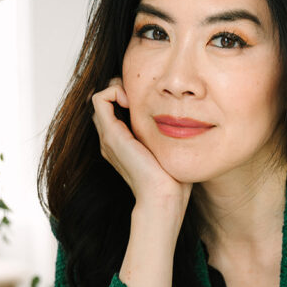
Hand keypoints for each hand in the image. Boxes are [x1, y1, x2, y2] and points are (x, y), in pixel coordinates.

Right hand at [91, 79, 191, 214]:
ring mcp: (108, 137)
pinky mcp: (111, 135)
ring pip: (100, 98)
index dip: (128, 96)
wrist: (163, 198)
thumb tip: (186, 124)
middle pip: (106, 102)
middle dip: (122, 89)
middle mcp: (111, 140)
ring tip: (137, 99)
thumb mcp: (169, 151)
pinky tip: (134, 101)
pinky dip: (114, 90)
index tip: (149, 102)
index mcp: (122, 143)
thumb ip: (168, 137)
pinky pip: (100, 99)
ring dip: (117, 88)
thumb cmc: (172, 180)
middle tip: (143, 97)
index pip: (114, 109)